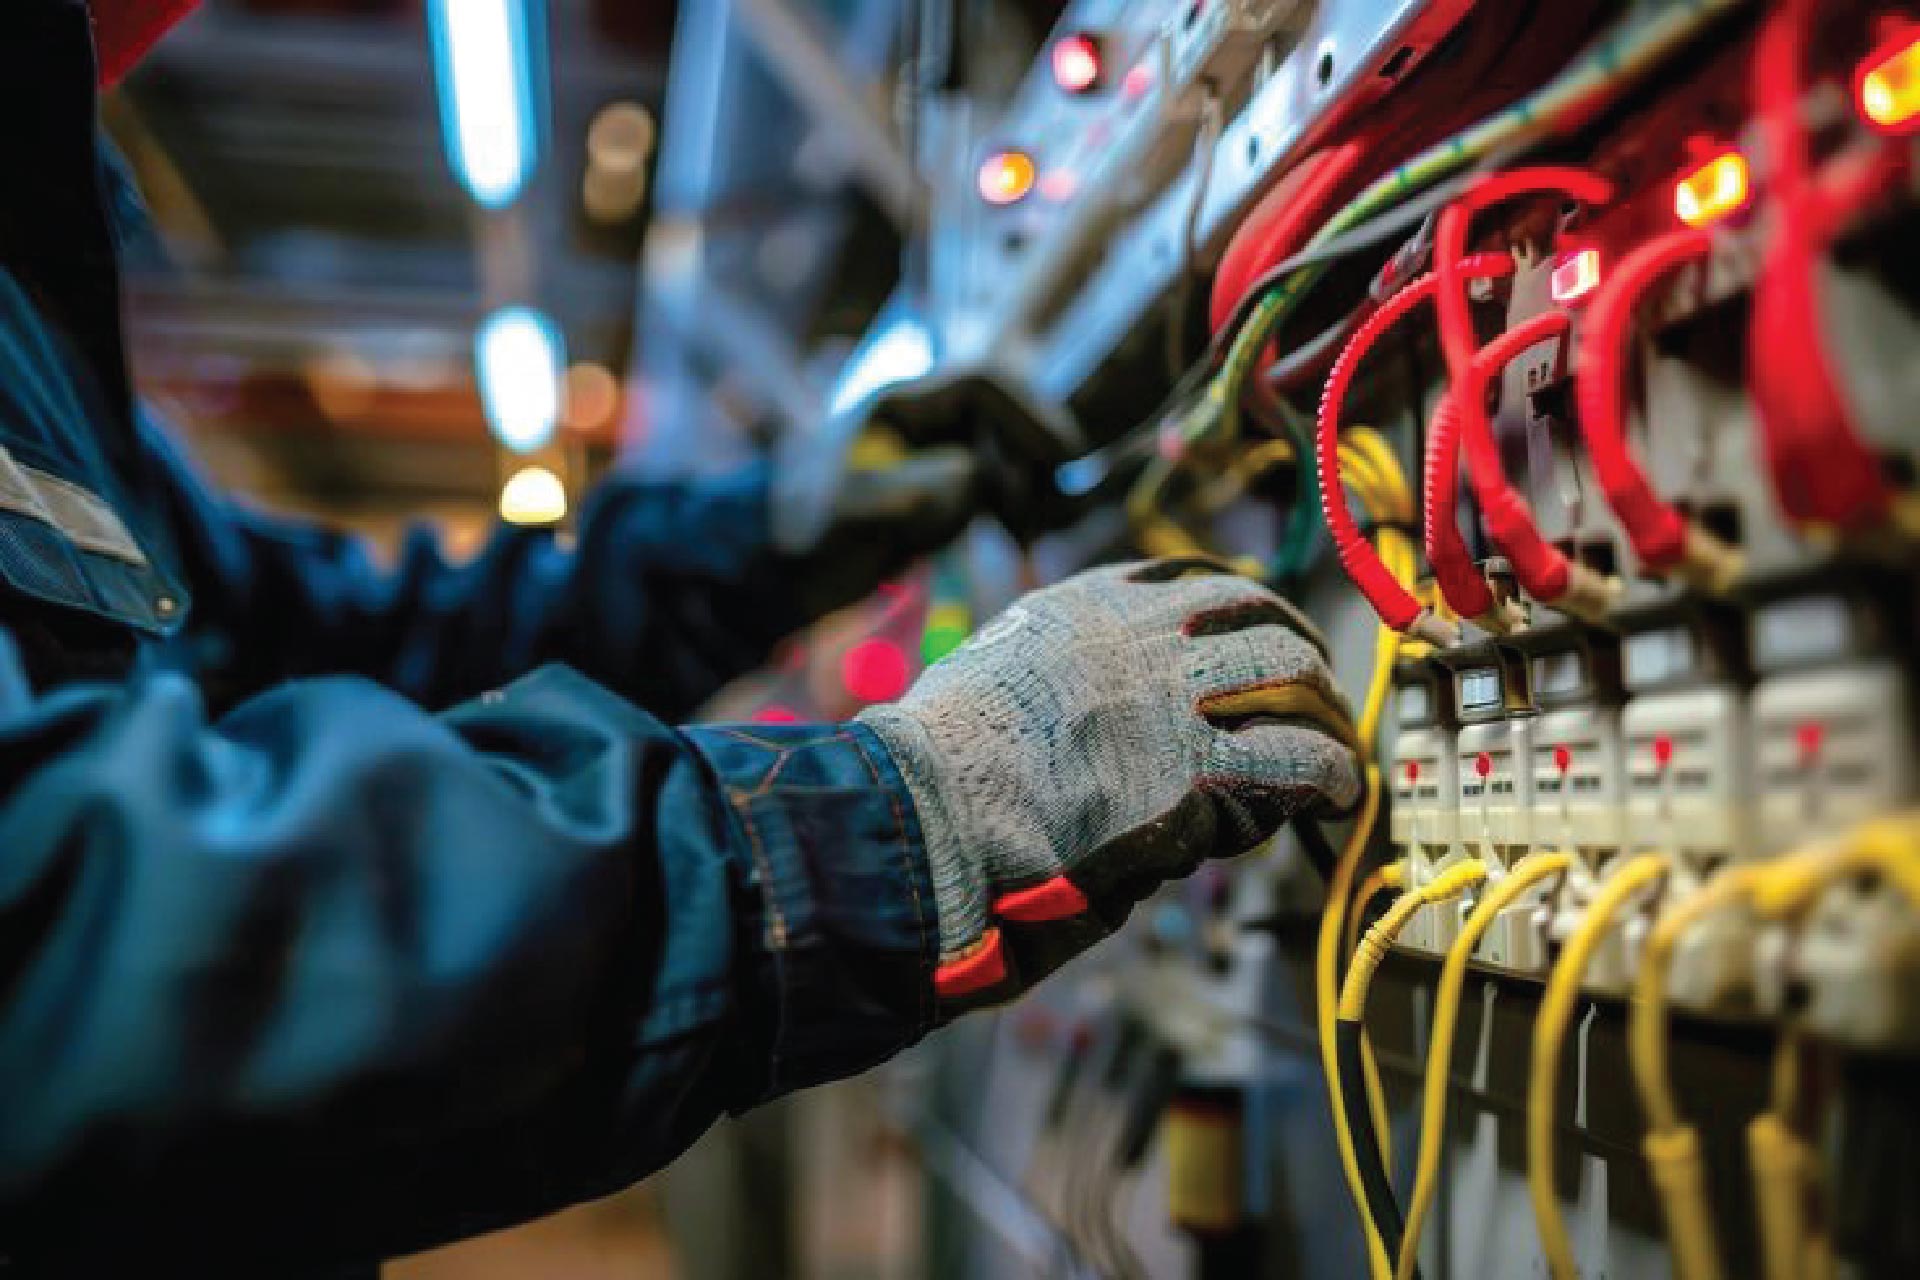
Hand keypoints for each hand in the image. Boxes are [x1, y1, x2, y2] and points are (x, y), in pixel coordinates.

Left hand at [771, 368, 1081, 619]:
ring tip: (1025, 534)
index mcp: (896, 403)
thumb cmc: (806, 540)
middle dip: (1032, 454)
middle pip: (1005, 412)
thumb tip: (973, 476)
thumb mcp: (856, 516)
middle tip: (1046, 506)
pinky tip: (1018, 539)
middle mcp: (920, 418)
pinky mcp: (941, 487)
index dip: (1028, 414)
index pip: (982, 384)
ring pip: (1009, 449)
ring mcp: (933, 451)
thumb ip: (918, 488)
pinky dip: (1016, 506)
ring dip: (1029, 485)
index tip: (1062, 456)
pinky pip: (999, 482)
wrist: (780, 577)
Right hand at [858, 557, 1362, 1010]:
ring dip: (1322, 701)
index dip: (1234, 604)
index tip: (1252, 625)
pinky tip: (1339, 791)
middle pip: (1253, 610)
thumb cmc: (935, 764)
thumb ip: (1046, 669)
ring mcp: (1175, 699)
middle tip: (1311, 681)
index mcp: (1082, 606)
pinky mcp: (1198, 773)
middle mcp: (1139, 636)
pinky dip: (1332, 771)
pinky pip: (1298, 759)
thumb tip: (1075, 704)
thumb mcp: (988, 670)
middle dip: (1293, 643)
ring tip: (1333, 735)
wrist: (933, 809)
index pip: (1184, 579)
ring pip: (1289, 670)